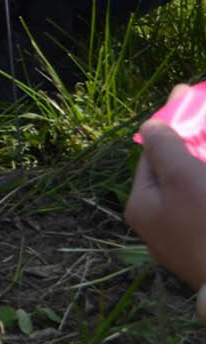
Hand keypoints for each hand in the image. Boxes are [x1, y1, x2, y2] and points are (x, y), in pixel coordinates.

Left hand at [127, 112, 205, 289]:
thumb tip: (151, 126)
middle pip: (179, 174)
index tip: (189, 102)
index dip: (173, 128)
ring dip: (202, 166)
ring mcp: (188, 241)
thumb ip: (164, 149)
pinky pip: (203, 212)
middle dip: (195, 149)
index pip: (153, 156)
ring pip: (196, 191)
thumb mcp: (181, 178)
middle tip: (202, 119)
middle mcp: (161, 225)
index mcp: (143, 206)